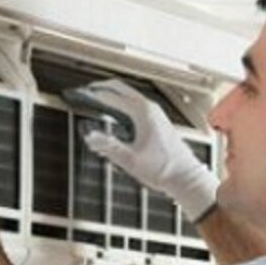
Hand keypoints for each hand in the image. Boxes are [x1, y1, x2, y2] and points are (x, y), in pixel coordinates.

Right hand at [76, 79, 217, 222]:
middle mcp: (151, 109)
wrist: (185, 177)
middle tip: (86, 90)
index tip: (80, 94)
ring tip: (97, 98)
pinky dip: (121, 103)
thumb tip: (91, 137)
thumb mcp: (131, 160)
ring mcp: (156, 113)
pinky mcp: (158, 121)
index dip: (93, 95)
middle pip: (122, 89)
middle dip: (102, 87)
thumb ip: (109, 147)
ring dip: (112, 94)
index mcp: (143, 113)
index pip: (113, 97)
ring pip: (129, 95)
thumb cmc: (164, 169)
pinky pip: (135, 104)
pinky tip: (115, 113)